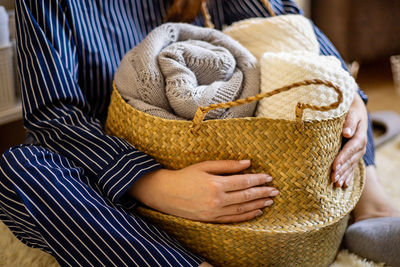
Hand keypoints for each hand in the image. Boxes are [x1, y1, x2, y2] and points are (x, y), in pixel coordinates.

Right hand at [128, 160, 277, 222]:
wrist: (165, 193)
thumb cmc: (184, 176)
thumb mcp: (204, 166)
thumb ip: (227, 165)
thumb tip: (247, 163)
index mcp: (216, 184)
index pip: (243, 182)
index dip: (258, 179)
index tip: (269, 177)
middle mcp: (217, 200)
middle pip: (246, 196)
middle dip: (262, 193)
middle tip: (275, 190)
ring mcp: (214, 212)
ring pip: (242, 209)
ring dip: (258, 205)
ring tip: (270, 201)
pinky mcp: (211, 220)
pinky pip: (233, 219)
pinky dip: (246, 216)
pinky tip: (256, 212)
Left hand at [331, 94, 367, 187]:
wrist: (355, 112)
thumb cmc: (348, 111)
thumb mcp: (350, 113)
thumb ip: (349, 122)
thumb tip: (346, 133)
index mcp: (359, 136)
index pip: (350, 149)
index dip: (342, 158)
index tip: (334, 166)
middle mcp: (361, 146)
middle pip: (351, 160)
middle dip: (342, 170)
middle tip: (333, 179)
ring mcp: (358, 152)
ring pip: (351, 166)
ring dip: (344, 175)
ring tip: (336, 184)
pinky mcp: (355, 155)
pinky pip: (352, 167)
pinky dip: (348, 176)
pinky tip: (344, 185)